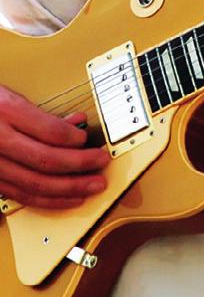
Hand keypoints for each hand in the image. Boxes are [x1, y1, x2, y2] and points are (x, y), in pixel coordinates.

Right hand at [0, 86, 108, 208]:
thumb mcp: (8, 97)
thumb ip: (42, 114)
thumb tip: (76, 124)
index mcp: (5, 111)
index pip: (49, 131)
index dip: (75, 139)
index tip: (88, 139)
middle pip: (46, 160)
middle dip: (80, 165)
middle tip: (101, 162)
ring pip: (35, 184)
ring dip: (70, 188)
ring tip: (93, 185)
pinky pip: (22, 195)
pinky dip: (49, 200)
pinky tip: (69, 198)